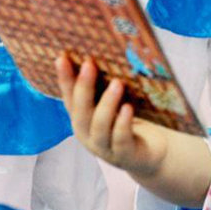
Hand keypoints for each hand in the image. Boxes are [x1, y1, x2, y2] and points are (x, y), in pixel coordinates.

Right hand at [56, 55, 169, 177]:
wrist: (149, 155)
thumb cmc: (129, 123)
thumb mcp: (114, 104)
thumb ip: (106, 86)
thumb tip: (104, 54)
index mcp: (82, 119)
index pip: (69, 97)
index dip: (64, 79)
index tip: (61, 57)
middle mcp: (87, 134)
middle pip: (81, 111)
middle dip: (84, 87)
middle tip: (89, 64)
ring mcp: (104, 147)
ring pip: (100, 125)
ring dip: (107, 103)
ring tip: (117, 83)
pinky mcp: (124, 155)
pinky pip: (121, 139)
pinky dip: (123, 123)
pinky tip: (127, 108)